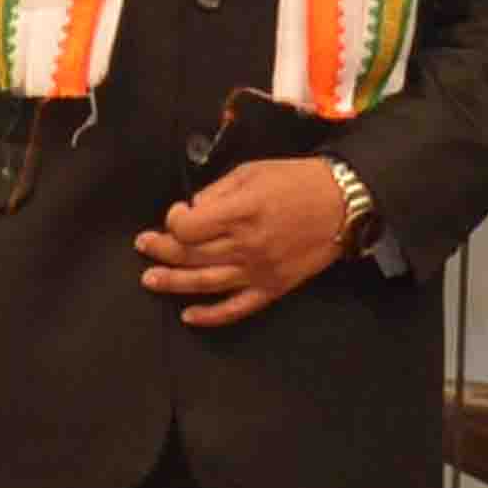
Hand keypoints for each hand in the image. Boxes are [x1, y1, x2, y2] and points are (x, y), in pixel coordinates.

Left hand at [136, 154, 358, 329]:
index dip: (174, 220)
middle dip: (161, 249)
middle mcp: (247, 245)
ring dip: (173, 282)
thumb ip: (217, 191)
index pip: (189, 227)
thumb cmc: (296, 180)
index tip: (178, 212)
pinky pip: (236, 308)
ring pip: (205, 283)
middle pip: (191, 254)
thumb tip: (192, 210)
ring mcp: (259, 270)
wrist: (342, 204)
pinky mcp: (272, 288)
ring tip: (150, 279)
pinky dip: (211, 316)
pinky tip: (188, 316)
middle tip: (144, 245)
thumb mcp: (253, 171)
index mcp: (242, 211)